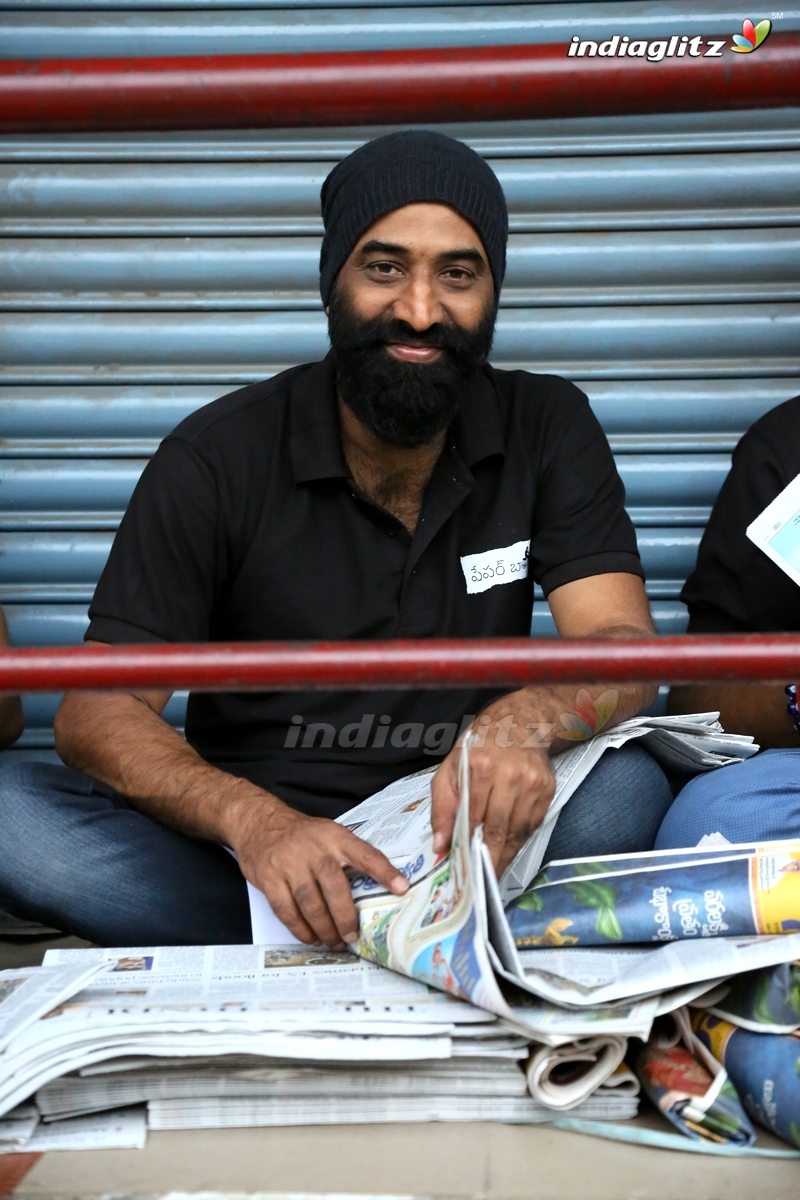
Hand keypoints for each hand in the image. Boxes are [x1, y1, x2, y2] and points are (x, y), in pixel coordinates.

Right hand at [230, 798, 408, 948]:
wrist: (258, 823)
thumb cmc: (301, 835)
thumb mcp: (327, 833)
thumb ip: (347, 855)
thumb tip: (377, 887)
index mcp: (334, 836)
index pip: (364, 854)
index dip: (384, 871)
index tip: (401, 888)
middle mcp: (313, 849)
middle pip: (336, 888)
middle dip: (346, 918)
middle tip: (353, 936)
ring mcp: (289, 864)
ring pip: (311, 905)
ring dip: (325, 929)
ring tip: (334, 942)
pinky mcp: (269, 879)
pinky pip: (287, 912)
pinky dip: (301, 930)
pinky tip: (311, 936)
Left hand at [431, 738, 555, 877]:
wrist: (519, 722)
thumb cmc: (479, 746)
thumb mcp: (451, 768)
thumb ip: (442, 806)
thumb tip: (441, 844)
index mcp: (481, 767)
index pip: (472, 818)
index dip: (467, 846)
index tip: (462, 869)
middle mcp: (510, 775)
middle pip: (498, 829)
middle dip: (488, 860)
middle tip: (480, 881)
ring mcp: (532, 783)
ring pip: (518, 831)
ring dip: (505, 854)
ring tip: (493, 870)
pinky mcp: (547, 789)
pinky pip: (533, 825)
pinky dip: (520, 840)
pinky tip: (509, 849)